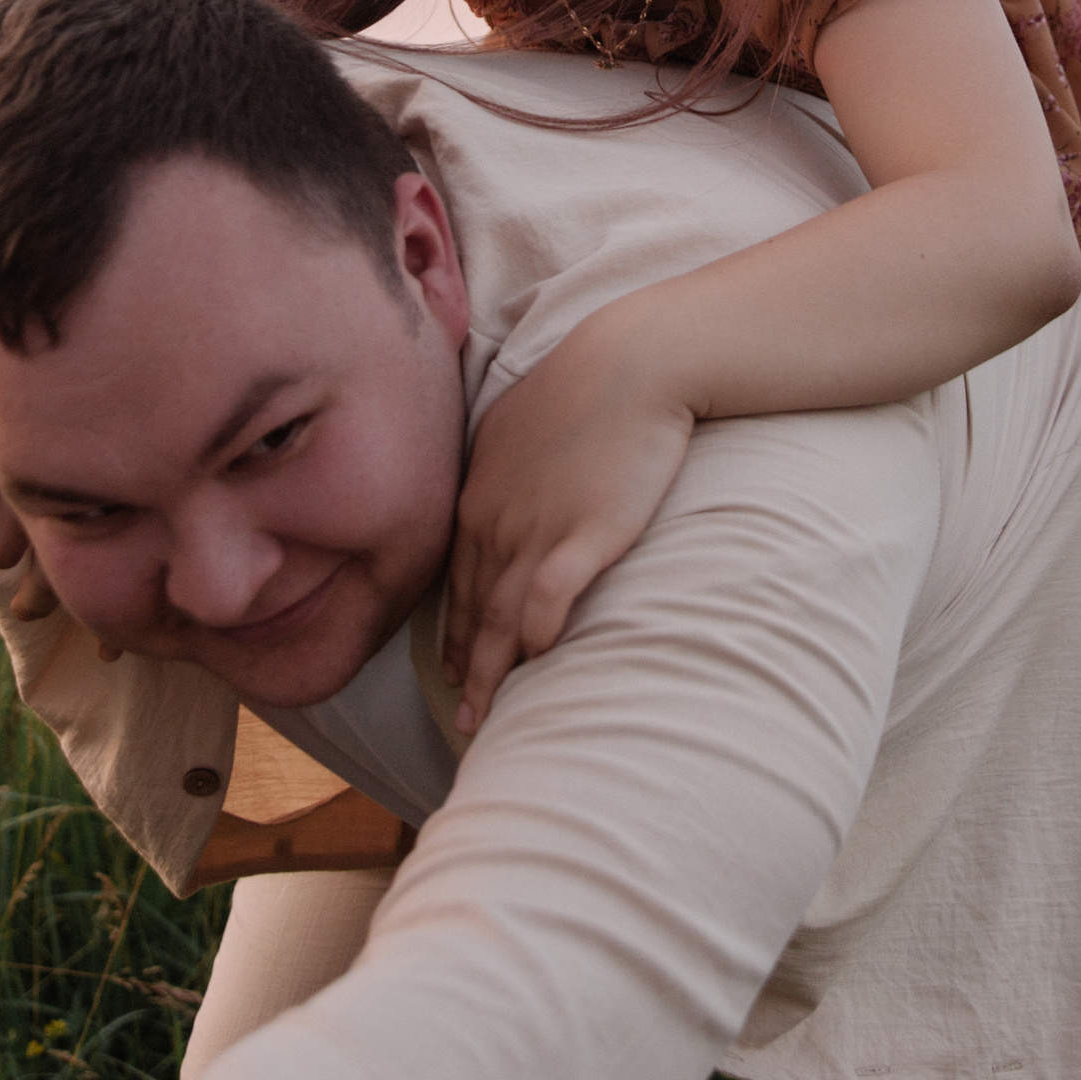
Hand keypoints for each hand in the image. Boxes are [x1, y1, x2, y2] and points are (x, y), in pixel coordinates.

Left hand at [443, 329, 696, 729]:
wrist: (630, 361)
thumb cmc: (582, 385)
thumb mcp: (517, 425)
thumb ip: (501, 468)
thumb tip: (499, 493)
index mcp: (478, 498)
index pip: (455, 580)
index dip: (452, 630)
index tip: (449, 667)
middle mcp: (496, 521)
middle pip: (470, 610)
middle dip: (463, 666)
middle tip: (462, 718)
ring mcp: (538, 529)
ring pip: (499, 616)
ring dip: (489, 671)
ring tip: (485, 716)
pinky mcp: (586, 534)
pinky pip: (549, 599)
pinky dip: (536, 636)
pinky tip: (537, 666)